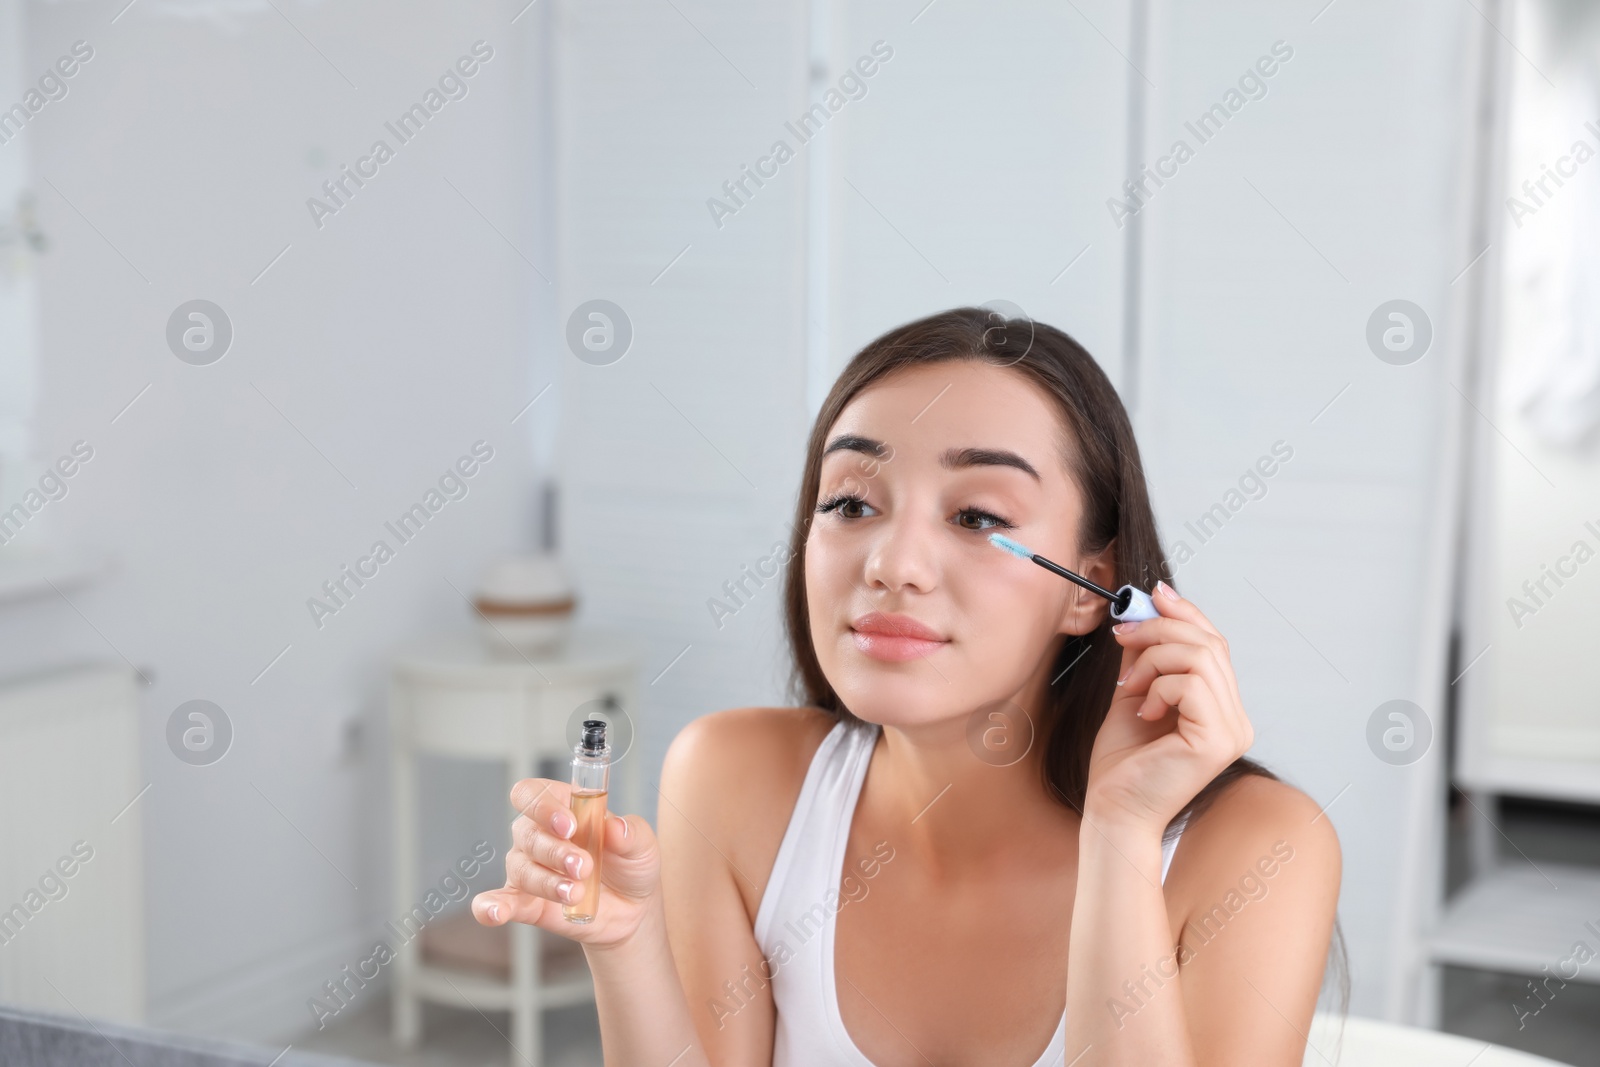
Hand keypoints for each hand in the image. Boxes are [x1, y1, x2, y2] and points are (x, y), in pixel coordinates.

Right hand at [472, 777, 660, 948]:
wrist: (632, 910)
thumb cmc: (630, 864)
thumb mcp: (643, 845)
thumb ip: (631, 833)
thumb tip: (615, 826)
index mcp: (563, 808)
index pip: (533, 793)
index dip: (543, 805)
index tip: (569, 824)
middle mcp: (538, 835)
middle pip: (526, 832)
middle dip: (555, 851)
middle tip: (584, 867)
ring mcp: (529, 868)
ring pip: (521, 868)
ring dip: (546, 882)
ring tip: (574, 893)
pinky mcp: (526, 902)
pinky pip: (499, 901)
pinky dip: (492, 906)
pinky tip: (495, 913)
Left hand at [1084, 581, 1253, 835]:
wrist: (1112, 810)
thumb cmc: (1122, 763)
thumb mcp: (1134, 693)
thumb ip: (1146, 656)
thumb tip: (1146, 610)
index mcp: (1221, 708)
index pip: (1215, 644)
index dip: (1187, 613)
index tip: (1153, 594)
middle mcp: (1237, 719)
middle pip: (1210, 643)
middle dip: (1161, 628)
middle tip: (1123, 635)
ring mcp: (1233, 731)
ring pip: (1200, 658)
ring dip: (1154, 658)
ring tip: (1130, 685)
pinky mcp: (1218, 741)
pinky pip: (1191, 684)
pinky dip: (1159, 686)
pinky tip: (1145, 711)